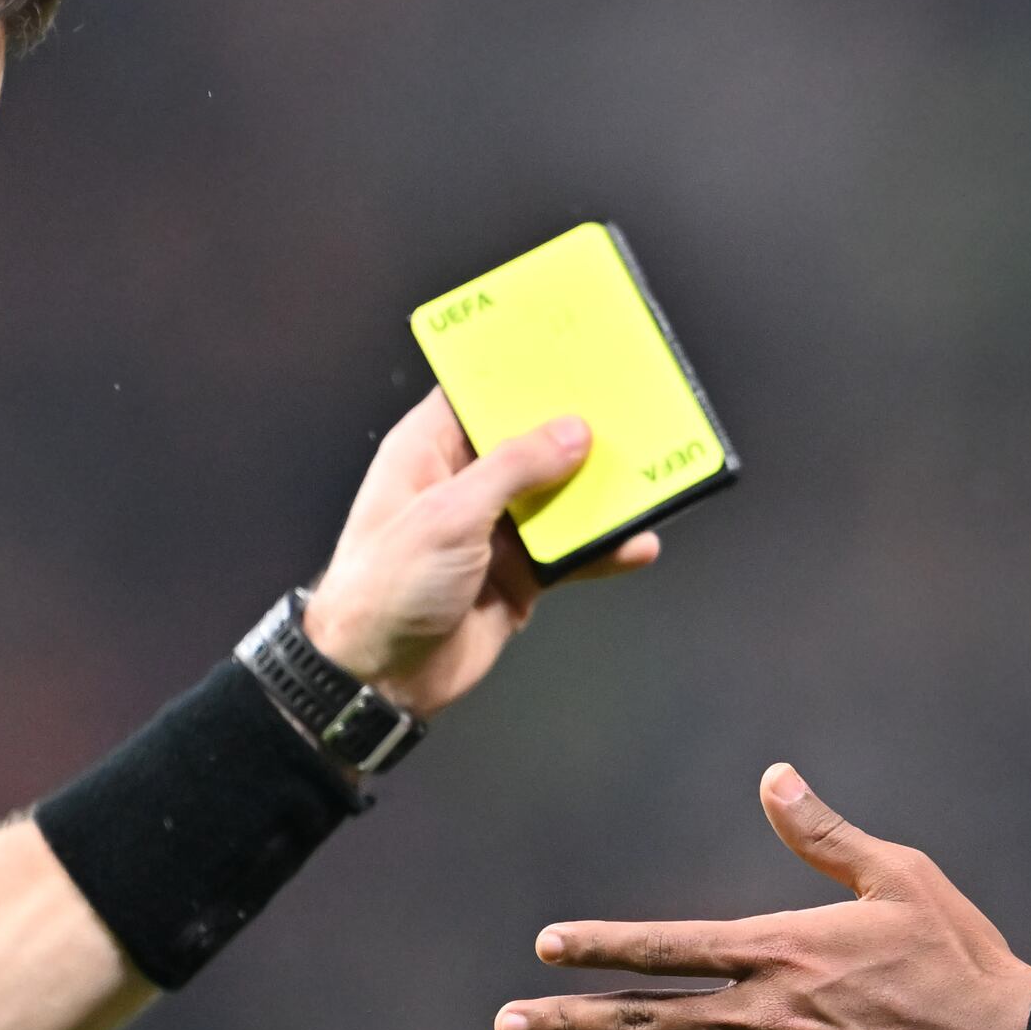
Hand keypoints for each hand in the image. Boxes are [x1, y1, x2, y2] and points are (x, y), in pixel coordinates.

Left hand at [301, 392, 661, 721]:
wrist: (379, 678)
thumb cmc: (390, 583)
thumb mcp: (448, 514)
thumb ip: (515, 469)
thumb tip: (576, 432)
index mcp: (430, 450)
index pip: (479, 394)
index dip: (521, 373)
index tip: (575, 351)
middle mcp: (465, 482)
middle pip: (531, 443)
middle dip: (578, 430)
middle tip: (633, 405)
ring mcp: (494, 530)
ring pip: (559, 497)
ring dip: (600, 491)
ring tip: (651, 471)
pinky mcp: (519, 575)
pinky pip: (571, 553)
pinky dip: (604, 550)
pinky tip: (639, 543)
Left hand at [498, 766, 1030, 1029]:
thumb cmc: (958, 956)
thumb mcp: (897, 876)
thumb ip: (824, 835)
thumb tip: (774, 777)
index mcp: (777, 950)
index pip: (666, 947)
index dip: (602, 946)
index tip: (546, 947)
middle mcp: (761, 1017)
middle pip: (644, 1020)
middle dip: (567, 1023)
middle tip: (504, 1028)